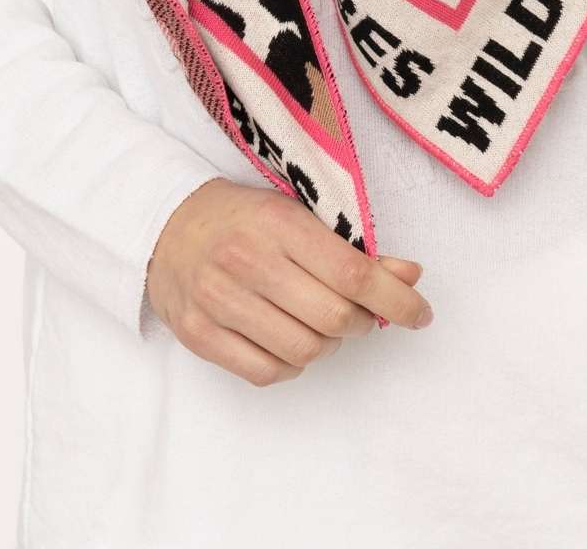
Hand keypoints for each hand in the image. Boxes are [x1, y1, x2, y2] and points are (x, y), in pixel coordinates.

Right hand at [145, 176, 433, 385]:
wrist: (166, 224)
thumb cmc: (244, 218)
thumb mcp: (298, 214)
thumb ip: (354, 248)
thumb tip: (411, 276)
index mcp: (279, 224)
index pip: (352, 273)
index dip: (395, 299)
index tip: (420, 313)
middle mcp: (247, 262)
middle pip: (332, 318)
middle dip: (360, 322)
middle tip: (359, 313)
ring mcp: (218, 302)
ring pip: (303, 351)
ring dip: (327, 345)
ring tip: (321, 325)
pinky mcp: (198, 335)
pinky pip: (266, 373)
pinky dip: (291, 366)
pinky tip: (290, 342)